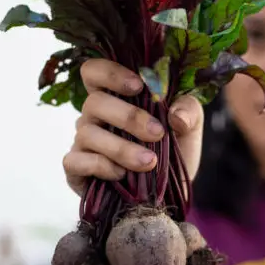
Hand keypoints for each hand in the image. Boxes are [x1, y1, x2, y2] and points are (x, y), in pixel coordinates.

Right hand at [63, 59, 203, 196]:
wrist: (167, 193)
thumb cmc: (172, 151)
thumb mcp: (189, 128)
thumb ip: (189, 111)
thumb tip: (176, 115)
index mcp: (114, 96)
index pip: (94, 71)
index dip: (109, 72)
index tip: (138, 85)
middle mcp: (93, 116)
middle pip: (94, 102)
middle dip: (129, 117)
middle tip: (157, 132)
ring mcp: (82, 142)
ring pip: (87, 133)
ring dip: (121, 148)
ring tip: (149, 162)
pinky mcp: (76, 169)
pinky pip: (75, 161)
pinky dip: (101, 166)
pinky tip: (122, 175)